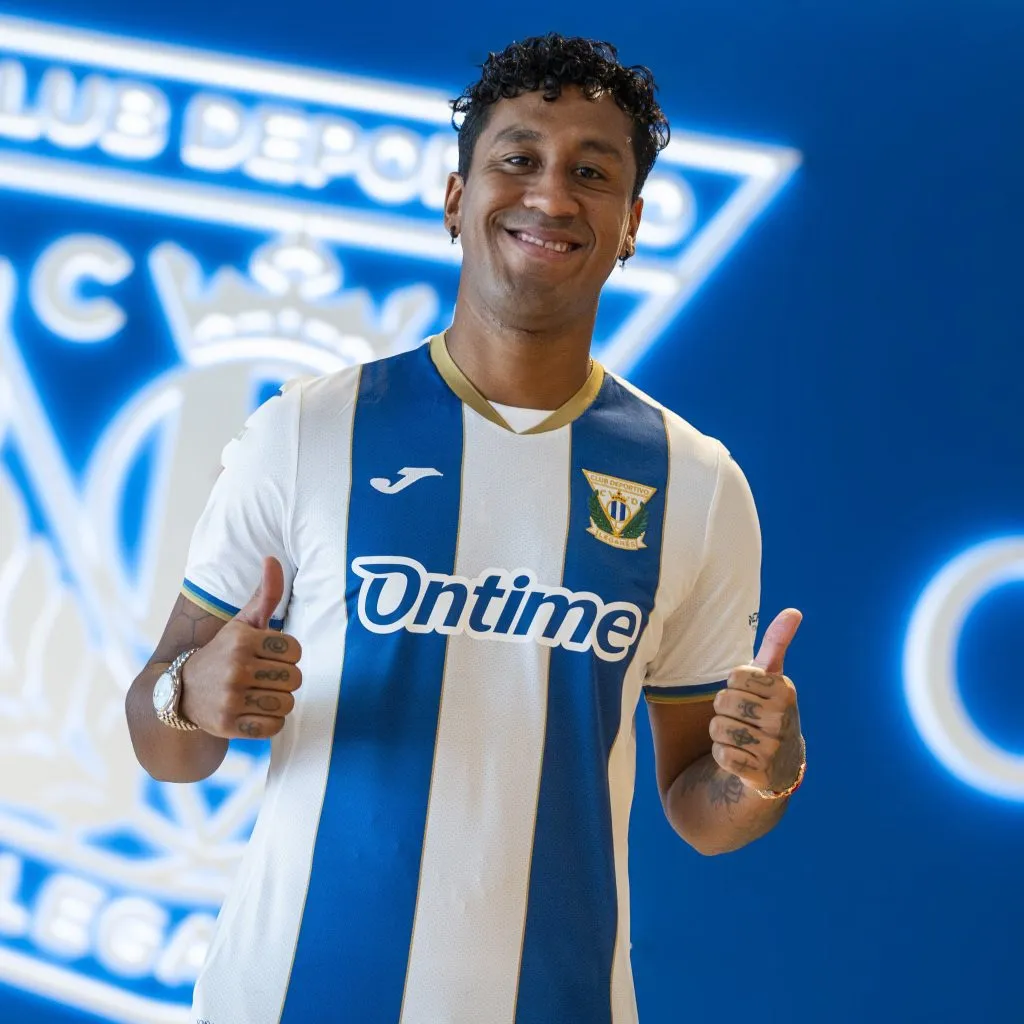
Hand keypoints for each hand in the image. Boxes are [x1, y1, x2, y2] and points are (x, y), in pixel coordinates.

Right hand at [180, 557, 301, 739]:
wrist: (180, 691)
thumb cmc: (223, 652)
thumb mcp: (242, 623)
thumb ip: (265, 594)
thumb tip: (272, 558)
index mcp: (242, 640)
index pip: (296, 650)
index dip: (288, 655)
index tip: (271, 656)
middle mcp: (235, 668)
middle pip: (294, 678)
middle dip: (284, 679)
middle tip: (265, 677)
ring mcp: (231, 698)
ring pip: (286, 703)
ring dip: (278, 701)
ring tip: (260, 694)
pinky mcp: (228, 725)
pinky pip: (274, 726)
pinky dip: (270, 722)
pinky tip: (255, 711)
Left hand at [709, 609, 804, 794]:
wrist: (779, 765)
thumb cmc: (767, 710)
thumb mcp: (772, 678)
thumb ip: (776, 644)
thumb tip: (793, 611)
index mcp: (784, 691)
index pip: (735, 676)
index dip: (735, 686)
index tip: (750, 695)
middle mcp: (782, 719)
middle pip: (723, 702)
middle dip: (724, 710)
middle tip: (743, 718)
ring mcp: (773, 748)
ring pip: (718, 728)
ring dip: (721, 733)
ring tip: (741, 737)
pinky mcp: (760, 774)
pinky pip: (721, 755)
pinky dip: (723, 756)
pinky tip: (740, 757)